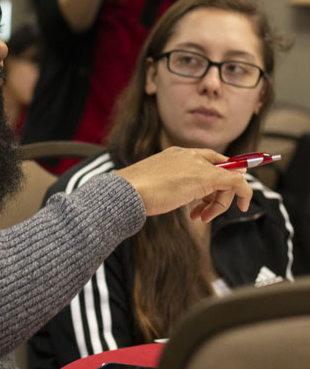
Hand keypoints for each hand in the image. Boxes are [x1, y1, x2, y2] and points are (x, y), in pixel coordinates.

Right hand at [115, 146, 252, 221]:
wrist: (127, 192)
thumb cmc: (135, 192)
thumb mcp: (153, 185)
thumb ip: (168, 184)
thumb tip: (173, 196)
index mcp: (174, 154)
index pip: (206, 157)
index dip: (219, 171)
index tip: (221, 189)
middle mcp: (187, 155)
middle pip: (218, 170)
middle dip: (217, 195)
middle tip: (204, 214)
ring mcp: (197, 164)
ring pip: (225, 180)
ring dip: (219, 203)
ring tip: (200, 217)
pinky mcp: (207, 177)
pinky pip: (237, 183)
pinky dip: (245, 194)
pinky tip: (242, 206)